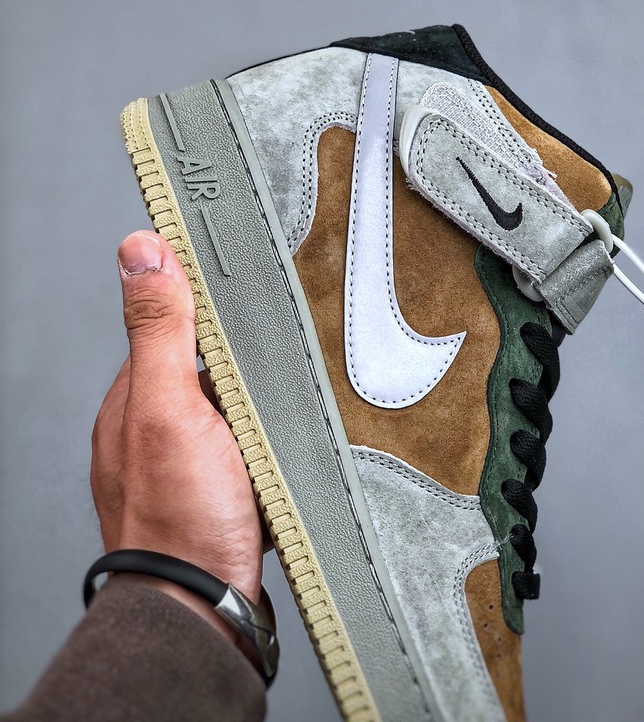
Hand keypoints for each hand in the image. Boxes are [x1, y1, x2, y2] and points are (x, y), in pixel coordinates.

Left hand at [91, 231, 262, 629]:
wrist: (203, 611)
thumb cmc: (184, 516)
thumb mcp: (170, 406)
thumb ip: (160, 329)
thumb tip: (139, 247)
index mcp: (134, 398)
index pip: (172, 326)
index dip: (207, 303)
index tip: (245, 279)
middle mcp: (152, 428)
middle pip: (204, 366)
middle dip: (239, 354)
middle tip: (283, 340)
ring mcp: (183, 463)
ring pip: (227, 407)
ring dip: (256, 398)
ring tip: (293, 386)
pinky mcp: (214, 493)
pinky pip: (242, 445)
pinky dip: (262, 435)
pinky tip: (284, 438)